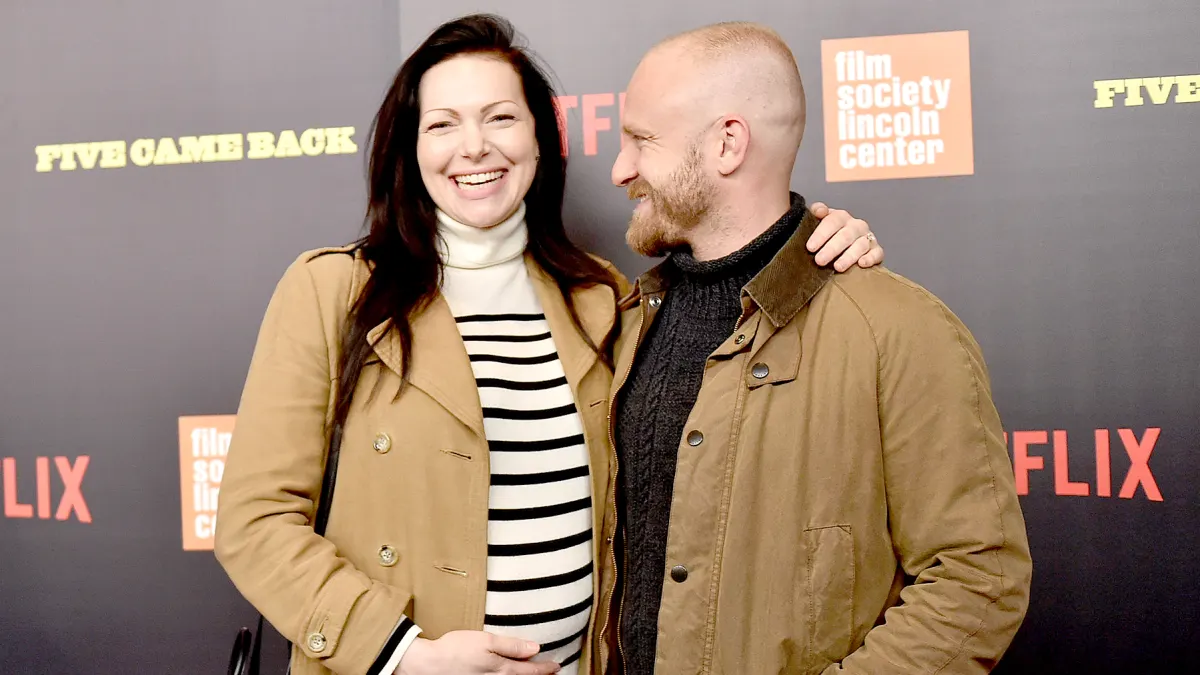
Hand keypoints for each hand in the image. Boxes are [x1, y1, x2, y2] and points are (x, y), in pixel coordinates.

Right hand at [396, 630, 560, 674]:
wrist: (429, 665)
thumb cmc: (456, 649)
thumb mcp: (486, 641)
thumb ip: (512, 645)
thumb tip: (535, 647)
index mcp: (502, 669)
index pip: (530, 670)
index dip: (545, 668)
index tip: (556, 666)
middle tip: (551, 671)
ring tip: (534, 674)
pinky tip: (509, 674)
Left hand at [806, 202, 883, 271]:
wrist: (844, 245)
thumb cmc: (828, 234)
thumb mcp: (819, 221)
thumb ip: (817, 212)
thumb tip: (819, 210)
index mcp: (841, 217)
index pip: (832, 222)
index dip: (821, 234)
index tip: (810, 247)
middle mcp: (856, 226)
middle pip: (845, 236)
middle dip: (832, 249)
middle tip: (819, 261)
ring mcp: (867, 238)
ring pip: (860, 245)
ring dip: (849, 257)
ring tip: (838, 267)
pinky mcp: (876, 250)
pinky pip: (877, 253)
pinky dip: (871, 258)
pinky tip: (862, 264)